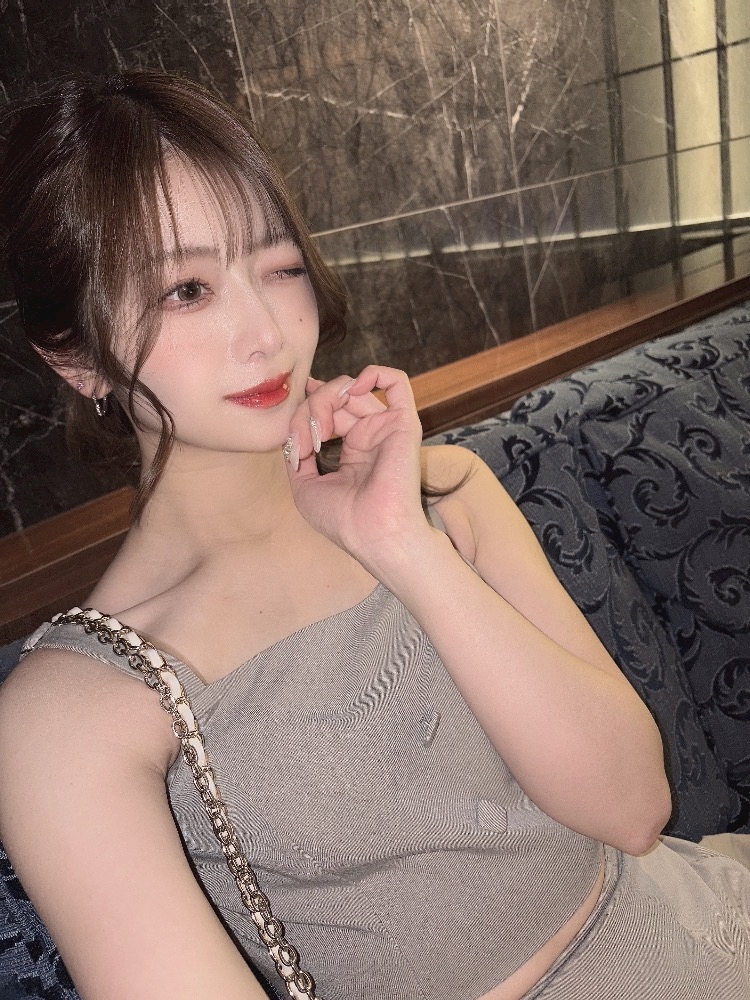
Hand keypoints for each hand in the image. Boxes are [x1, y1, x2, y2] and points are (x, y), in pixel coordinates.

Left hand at [284, 366, 427, 566]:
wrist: (373, 533)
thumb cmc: (343, 520)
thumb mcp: (305, 487)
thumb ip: (298, 454)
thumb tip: (295, 432)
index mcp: (353, 452)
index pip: (328, 414)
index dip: (308, 408)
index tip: (293, 423)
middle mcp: (370, 437)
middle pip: (338, 399)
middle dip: (313, 406)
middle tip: (307, 432)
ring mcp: (386, 429)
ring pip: (355, 389)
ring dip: (328, 397)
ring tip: (320, 425)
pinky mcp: (402, 423)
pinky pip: (395, 382)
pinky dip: (373, 374)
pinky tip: (352, 388)